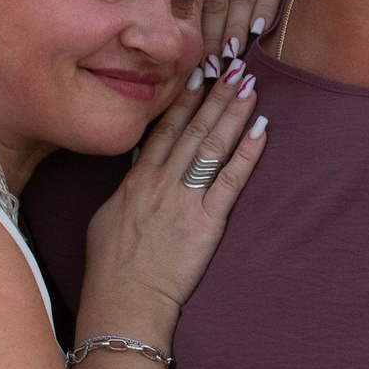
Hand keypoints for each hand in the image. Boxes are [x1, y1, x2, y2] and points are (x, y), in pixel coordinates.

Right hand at [80, 61, 269, 330]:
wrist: (124, 300)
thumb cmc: (110, 268)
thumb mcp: (107, 218)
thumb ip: (127, 190)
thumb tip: (138, 172)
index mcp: (137, 181)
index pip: (164, 131)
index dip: (183, 101)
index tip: (198, 75)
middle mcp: (161, 183)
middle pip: (193, 130)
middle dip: (215, 96)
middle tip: (234, 68)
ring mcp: (184, 200)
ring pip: (212, 146)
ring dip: (233, 114)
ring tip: (250, 87)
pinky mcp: (206, 222)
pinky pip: (230, 181)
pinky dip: (247, 154)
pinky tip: (261, 131)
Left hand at [197, 0, 303, 65]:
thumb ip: (204, 12)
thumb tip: (190, 59)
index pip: (197, 0)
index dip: (197, 32)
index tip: (197, 62)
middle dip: (215, 35)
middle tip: (213, 65)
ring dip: (237, 27)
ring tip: (233, 54)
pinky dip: (264, 10)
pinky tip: (258, 30)